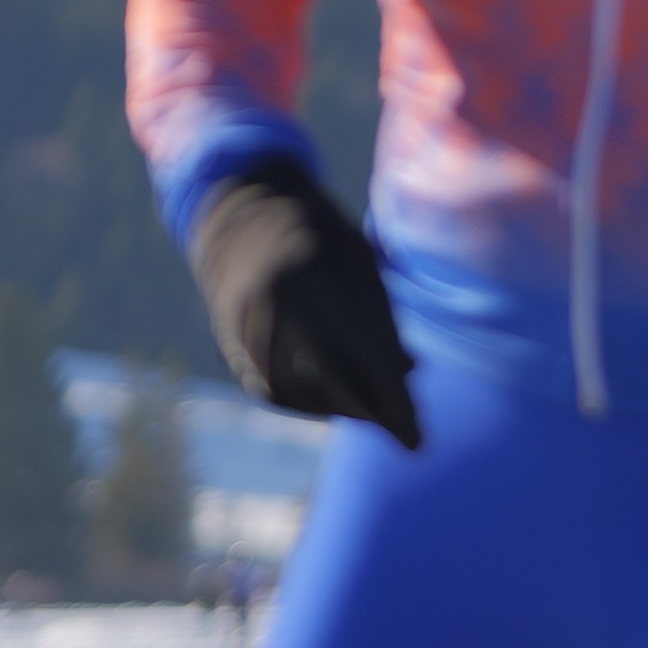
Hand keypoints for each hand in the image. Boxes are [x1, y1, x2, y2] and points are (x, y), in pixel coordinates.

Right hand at [189, 164, 421, 446]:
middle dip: (373, 412)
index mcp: (316, 270)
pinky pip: (271, 389)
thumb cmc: (322, 234)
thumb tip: (408, 376)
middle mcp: (275, 301)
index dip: (393, 400)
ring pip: (297, 390)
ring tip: (379, 417)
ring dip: (342, 411)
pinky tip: (338, 407)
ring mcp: (244, 323)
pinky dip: (308, 404)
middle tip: (407, 434)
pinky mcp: (229, 342)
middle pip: (328, 378)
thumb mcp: (361, 261)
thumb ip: (381, 317)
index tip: (417, 435)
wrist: (243, 213)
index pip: (362, 352)